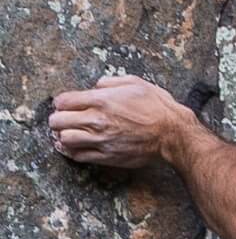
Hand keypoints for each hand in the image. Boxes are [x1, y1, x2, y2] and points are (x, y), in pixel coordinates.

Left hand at [49, 74, 189, 167]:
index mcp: (101, 100)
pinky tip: (72, 147)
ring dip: (63, 135)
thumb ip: (111, 82)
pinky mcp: (108, 156)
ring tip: (68, 133)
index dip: (62, 102)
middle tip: (64, 119)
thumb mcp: (136, 83)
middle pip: (58, 121)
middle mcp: (97, 120)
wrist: (173, 134)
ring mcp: (101, 140)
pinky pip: (79, 156)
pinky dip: (71, 152)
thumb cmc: (158, 107)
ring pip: (65, 139)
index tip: (66, 104)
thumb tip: (97, 85)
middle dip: (58, 118)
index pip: (63, 101)